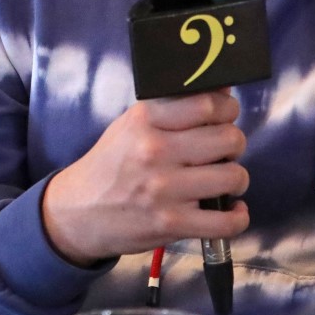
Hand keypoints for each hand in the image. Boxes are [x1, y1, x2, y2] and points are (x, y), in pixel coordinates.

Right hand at [41, 89, 248, 265]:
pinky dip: (237, 218)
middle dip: (234, 145)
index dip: (227, 109)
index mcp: (145, 120)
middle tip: (223, 152)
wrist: (77, 213)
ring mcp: (164, 189)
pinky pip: (226, 221)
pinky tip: (230, 211)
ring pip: (233, 176)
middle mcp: (155, 150)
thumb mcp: (131, 126)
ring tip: (223, 181)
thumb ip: (173, 109)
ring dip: (236, 179)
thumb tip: (222, 91)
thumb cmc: (110, 165)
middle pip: (228, 138)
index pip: (207, 104)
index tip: (226, 116)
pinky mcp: (171, 224)